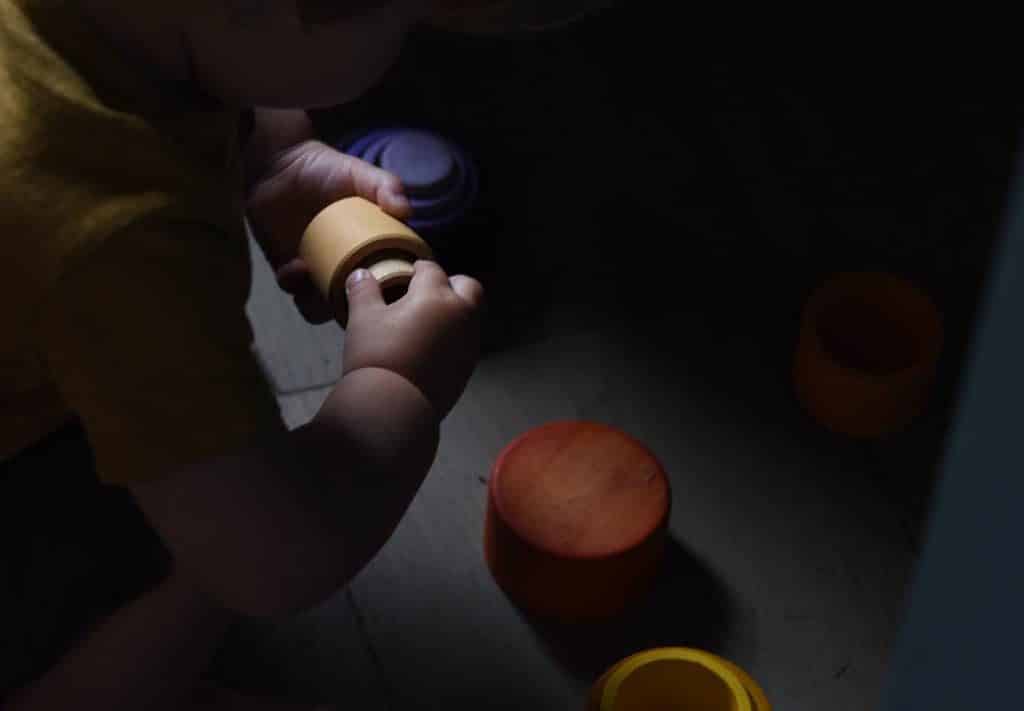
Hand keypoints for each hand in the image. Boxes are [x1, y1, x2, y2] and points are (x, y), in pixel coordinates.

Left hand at [245, 111, 410, 324]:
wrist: (278, 162)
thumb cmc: (325, 166)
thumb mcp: (360, 173)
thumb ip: (386, 185)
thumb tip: (406, 211)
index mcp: (369, 250)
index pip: (386, 281)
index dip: (388, 293)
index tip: (382, 289)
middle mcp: (345, 264)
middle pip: (354, 302)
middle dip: (350, 306)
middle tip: (344, 290)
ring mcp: (317, 269)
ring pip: (322, 305)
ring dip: (318, 302)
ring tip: (314, 276)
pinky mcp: (287, 268)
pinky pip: (293, 290)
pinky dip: (294, 285)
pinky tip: (295, 266)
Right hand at [341, 261, 483, 417]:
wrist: (393, 406)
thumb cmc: (376, 356)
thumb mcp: (363, 318)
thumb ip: (364, 291)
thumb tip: (360, 275)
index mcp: (435, 295)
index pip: (432, 270)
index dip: (420, 269)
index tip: (411, 272)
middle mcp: (460, 315)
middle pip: (468, 287)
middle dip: (452, 284)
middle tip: (429, 291)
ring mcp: (468, 343)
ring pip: (472, 315)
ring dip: (457, 311)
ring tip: (430, 319)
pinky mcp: (468, 368)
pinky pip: (467, 342)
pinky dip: (455, 337)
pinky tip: (433, 346)